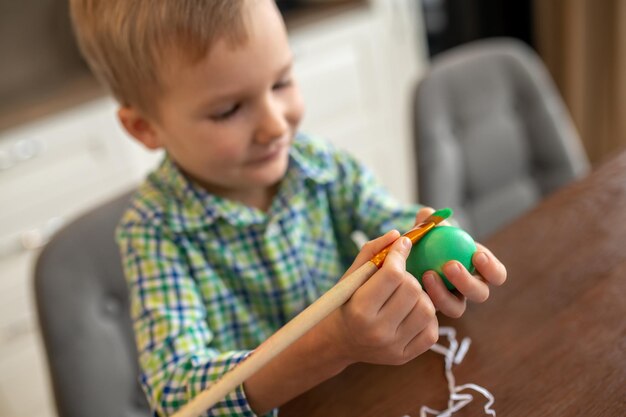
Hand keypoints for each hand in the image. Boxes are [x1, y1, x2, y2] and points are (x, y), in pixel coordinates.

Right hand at [321, 230, 438, 366]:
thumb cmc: (345, 301)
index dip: (400, 253)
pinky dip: (426, 317)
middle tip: (399, 276)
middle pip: (412, 290)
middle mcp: (377, 331)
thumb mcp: (351, 275)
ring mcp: (393, 347)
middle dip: (408, 276)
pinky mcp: (405, 356)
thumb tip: (398, 235)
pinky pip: (432, 330)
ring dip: (419, 296)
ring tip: (405, 295)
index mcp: (360, 309)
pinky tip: (410, 312)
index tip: (402, 244)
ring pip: (427, 309)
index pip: (393, 274)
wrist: (339, 340)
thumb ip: (372, 251)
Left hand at [414, 207, 507, 317]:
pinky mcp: (434, 312)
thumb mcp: (428, 231)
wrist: (409, 261)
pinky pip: (434, 310)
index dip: (491, 268)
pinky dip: (426, 298)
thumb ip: (428, 222)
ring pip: (457, 308)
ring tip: (428, 274)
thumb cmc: (427, 241)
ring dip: (444, 294)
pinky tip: (413, 285)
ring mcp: (453, 303)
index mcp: (480, 270)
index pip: (497, 274)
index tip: (477, 255)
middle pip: (480, 294)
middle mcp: (470, 289)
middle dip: (468, 282)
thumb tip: (427, 213)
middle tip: (450, 266)